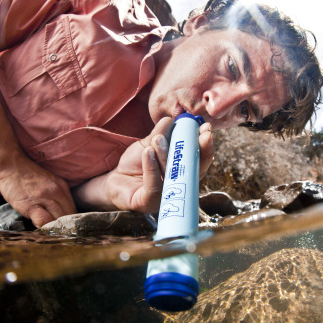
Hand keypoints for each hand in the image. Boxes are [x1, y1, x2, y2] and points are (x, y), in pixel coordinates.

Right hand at [0, 156, 76, 227]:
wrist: (10, 164)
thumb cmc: (27, 175)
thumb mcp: (49, 182)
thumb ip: (56, 196)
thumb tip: (60, 215)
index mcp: (62, 187)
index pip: (73, 210)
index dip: (70, 221)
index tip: (65, 227)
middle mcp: (56, 192)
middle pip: (68, 216)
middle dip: (64, 227)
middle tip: (59, 233)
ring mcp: (44, 198)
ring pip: (58, 220)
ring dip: (55, 229)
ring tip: (50, 233)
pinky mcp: (31, 205)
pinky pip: (44, 221)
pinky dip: (44, 228)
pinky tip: (40, 228)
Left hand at [72, 117, 213, 212]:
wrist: (116, 179)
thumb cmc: (137, 163)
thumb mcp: (149, 143)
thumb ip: (161, 133)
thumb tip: (172, 120)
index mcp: (183, 171)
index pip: (199, 160)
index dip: (205, 146)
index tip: (206, 129)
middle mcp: (179, 186)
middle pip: (194, 171)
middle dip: (197, 151)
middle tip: (197, 134)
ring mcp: (165, 197)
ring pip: (171, 176)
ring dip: (165, 154)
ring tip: (157, 138)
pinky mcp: (148, 203)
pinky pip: (154, 185)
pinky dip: (151, 167)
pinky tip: (148, 153)